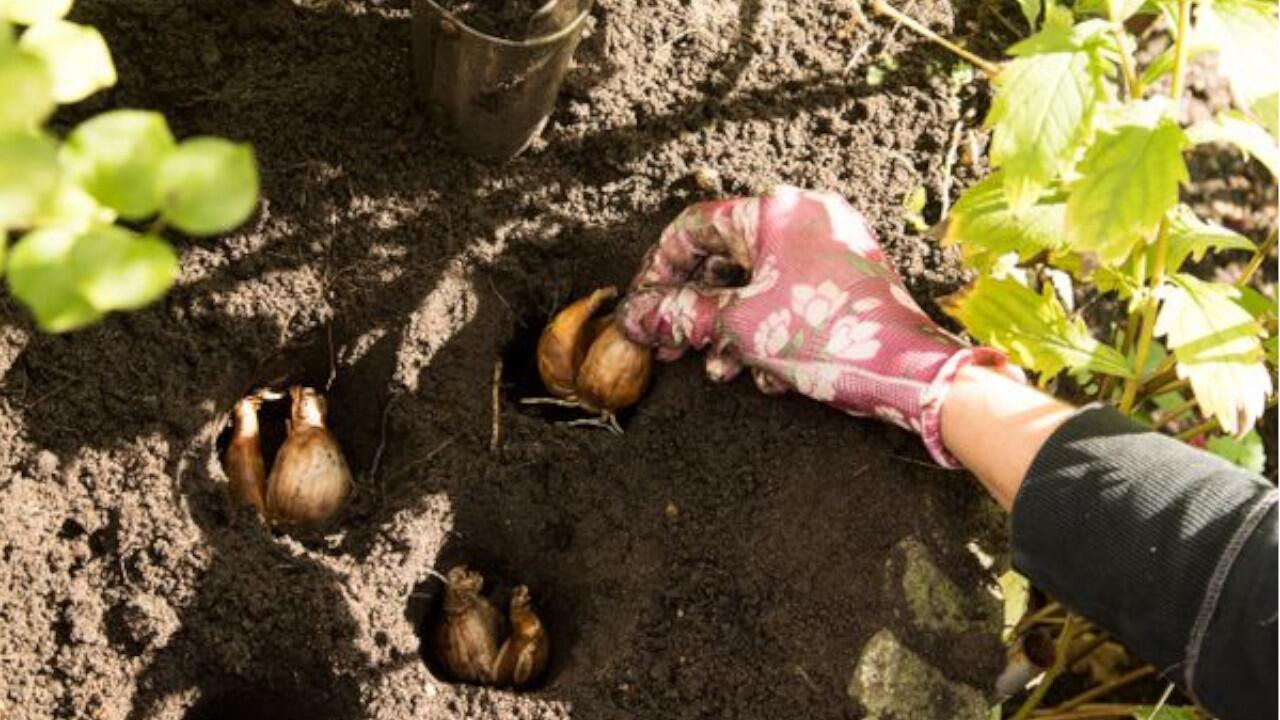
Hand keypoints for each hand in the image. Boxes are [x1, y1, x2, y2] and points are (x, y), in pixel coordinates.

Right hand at [620, 186, 1020, 466]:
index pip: (693, 227)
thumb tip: (634, 315)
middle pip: (725, 259)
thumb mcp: (739, 326)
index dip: (658, 270)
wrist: (910, 371)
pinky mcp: (847, 275)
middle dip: (697, 311)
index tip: (644, 308)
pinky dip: (769, 330)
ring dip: (730, 330)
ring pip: (757, 284)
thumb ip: (680, 315)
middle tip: (673, 348)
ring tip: (722, 370)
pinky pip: (790, 295)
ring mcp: (830, 244)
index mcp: (775, 210)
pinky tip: (766, 374)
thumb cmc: (828, 337)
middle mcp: (804, 215)